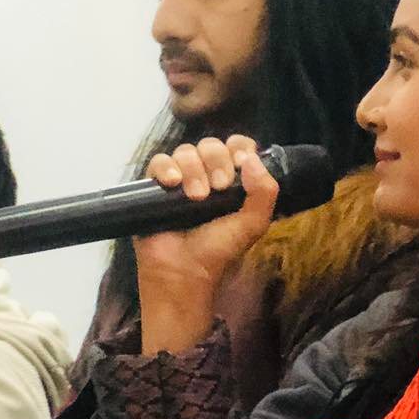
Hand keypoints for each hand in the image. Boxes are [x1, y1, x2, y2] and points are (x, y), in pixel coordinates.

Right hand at [135, 136, 278, 353]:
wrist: (183, 273)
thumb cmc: (217, 252)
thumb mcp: (253, 224)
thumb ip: (265, 191)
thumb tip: (252, 158)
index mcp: (231, 181)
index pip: (237, 146)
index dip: (239, 147)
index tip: (240, 163)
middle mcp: (205, 176)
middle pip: (211, 145)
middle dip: (217, 162)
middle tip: (218, 189)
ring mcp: (178, 181)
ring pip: (185, 151)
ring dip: (193, 169)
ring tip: (195, 197)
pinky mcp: (153, 188)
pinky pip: (158, 162)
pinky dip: (166, 168)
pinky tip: (172, 185)